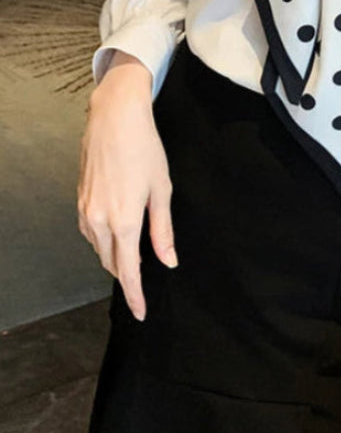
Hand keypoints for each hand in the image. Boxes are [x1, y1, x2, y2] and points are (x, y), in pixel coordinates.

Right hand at [77, 50, 177, 320]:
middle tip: (141, 288)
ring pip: (98, 247)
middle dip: (126, 276)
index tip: (140, 313)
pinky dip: (103, 240)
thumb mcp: (162, 190)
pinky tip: (115, 235)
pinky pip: (90, 231)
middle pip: (110, 263)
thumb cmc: (145, 150)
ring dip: (113, 257)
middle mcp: (100, 220)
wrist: (114, 118)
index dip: (135, 295)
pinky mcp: (79, 199)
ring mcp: (85, 210)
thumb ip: (163, 230)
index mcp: (125, 221)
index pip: (128, 271)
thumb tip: (168, 261)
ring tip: (130, 261)